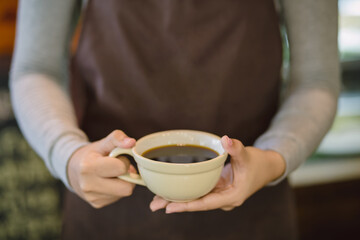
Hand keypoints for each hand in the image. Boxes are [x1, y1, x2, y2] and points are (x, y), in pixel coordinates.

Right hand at [67, 130, 136, 207]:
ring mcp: (92, 197)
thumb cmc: (93, 154)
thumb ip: (118, 138)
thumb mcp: (103, 142)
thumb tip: (132, 142)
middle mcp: (88, 185)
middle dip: (126, 176)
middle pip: (126, 188)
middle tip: (118, 168)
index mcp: (89, 167)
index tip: (117, 158)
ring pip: (123, 193)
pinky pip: (118, 198)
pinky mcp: (97, 204)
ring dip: (123, 182)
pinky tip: (109, 182)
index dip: (123, 162)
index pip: (121, 168)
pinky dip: (117, 189)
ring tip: (112, 174)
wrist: (74, 169)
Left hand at [149, 135, 285, 212]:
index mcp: (232, 196)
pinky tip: (171, 191)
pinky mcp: (217, 189)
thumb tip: (226, 139)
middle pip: (197, 204)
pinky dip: (185, 192)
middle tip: (154, 206)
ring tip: (156, 201)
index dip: (188, 206)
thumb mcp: (247, 155)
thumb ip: (236, 148)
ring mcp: (220, 195)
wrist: (266, 167)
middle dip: (176, 205)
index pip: (206, 203)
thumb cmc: (257, 163)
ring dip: (178, 200)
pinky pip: (199, 193)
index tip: (170, 208)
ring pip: (196, 200)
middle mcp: (224, 199)